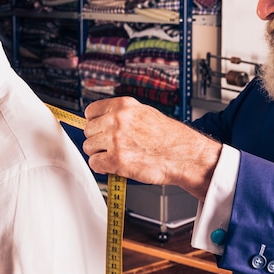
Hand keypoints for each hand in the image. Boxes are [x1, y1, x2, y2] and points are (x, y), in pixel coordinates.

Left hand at [83, 96, 221, 200]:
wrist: (184, 155)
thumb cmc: (170, 138)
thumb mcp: (145, 113)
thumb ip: (123, 115)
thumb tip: (104, 120)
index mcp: (124, 106)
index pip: (91, 111)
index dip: (93, 122)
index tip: (97, 128)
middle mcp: (118, 120)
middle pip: (88, 130)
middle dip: (97, 140)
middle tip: (109, 146)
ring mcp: (116, 140)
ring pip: (89, 147)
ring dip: (99, 154)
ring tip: (114, 156)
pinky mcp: (117, 160)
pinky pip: (94, 163)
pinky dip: (101, 167)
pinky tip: (113, 166)